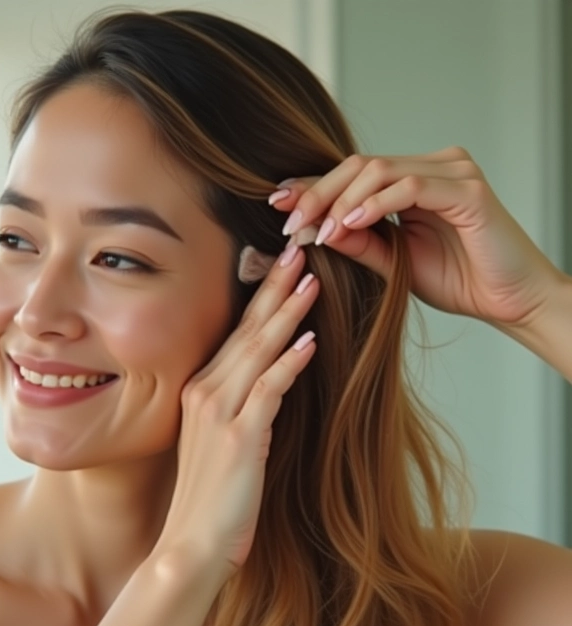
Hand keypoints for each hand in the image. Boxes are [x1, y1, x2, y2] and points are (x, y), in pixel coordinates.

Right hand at [157, 245, 317, 575]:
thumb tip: (269, 384)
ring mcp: (220, 413)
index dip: (259, 298)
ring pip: (257, 351)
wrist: (192, 543)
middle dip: (274, 287)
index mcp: (200, 391)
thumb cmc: (211, 496)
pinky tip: (310, 340)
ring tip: (310, 278)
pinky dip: (290, 363)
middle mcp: (205, 393)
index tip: (280, 266)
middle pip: (246, 330)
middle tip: (298, 248)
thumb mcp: (220, 443)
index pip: (234, 333)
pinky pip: (268, 390)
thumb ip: (240, 408)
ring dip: (286, 313)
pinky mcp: (240, 438)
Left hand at [272, 146, 560, 328]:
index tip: (277, 207)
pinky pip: (409, 187)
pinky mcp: (467, 189)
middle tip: (289, 223)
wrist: (508, 302)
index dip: (313, 187)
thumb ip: (357, 241)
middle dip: (318, 193)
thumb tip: (314, 227)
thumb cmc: (457, 280)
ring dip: (340, 200)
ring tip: (316, 231)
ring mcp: (452, 172)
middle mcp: (432, 166)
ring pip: (380, 170)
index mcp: (412, 180)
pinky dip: (374, 205)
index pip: (353, 174)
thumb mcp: (392, 262)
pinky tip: (348, 226)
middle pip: (360, 164)